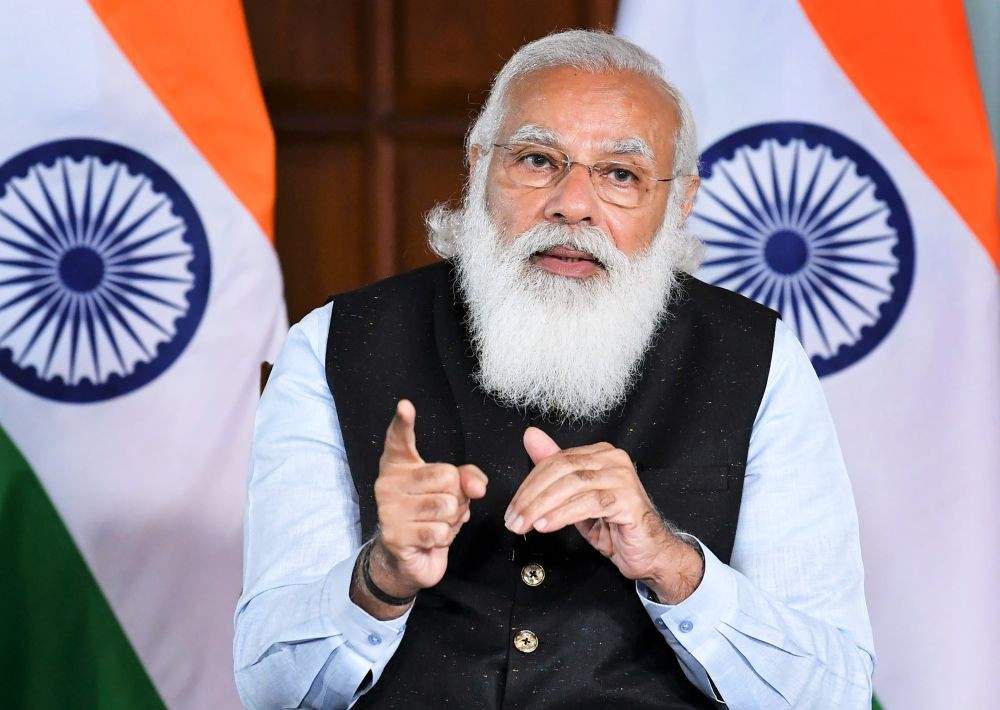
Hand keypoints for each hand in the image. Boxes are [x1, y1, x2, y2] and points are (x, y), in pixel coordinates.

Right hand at [365, 400, 487, 604]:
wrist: (407, 557)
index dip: (403, 422)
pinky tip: (431, 539)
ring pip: (446, 506)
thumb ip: (468, 478)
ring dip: (452, 520)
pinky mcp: (395, 535)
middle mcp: (388, 483)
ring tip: (437, 523)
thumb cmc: (428, 515)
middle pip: (446, 477)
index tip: (405, 406)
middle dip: (457, 497)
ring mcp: (388, 509)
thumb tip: (477, 487)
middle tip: (444, 507)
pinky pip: (439, 531)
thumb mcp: (450, 489)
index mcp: (399, 465)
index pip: (399, 439)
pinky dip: (444, 538)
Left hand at [504, 428, 702, 603]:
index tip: (513, 507)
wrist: (649, 553)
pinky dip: (562, 514)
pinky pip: (588, 503)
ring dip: (542, 507)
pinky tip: (546, 525)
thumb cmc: (615, 526)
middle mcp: (613, 460)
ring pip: (572, 485)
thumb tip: (531, 437)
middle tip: (514, 518)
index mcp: (600, 455)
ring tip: (526, 524)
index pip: (556, 460)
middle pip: (562, 470)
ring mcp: (622, 478)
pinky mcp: (628, 499)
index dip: (529, 483)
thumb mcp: (575, 499)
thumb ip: (553, 469)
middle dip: (531, 496)